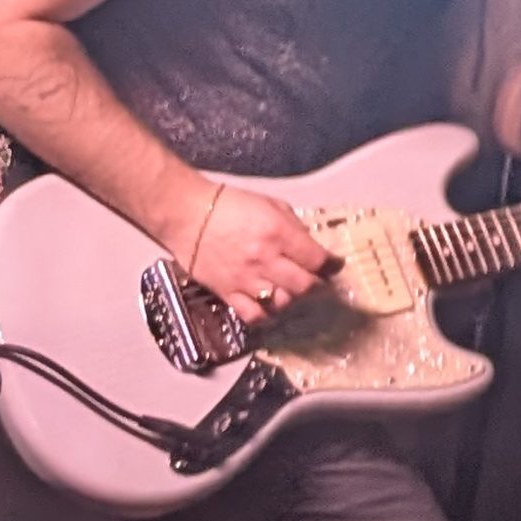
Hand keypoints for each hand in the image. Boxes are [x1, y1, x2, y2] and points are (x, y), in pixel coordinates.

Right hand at [177, 188, 333, 324]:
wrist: (186, 214)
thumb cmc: (231, 205)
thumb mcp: (272, 205)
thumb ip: (294, 227)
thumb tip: (312, 248)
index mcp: (278, 234)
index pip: (317, 259)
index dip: (331, 265)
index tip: (334, 266)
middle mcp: (264, 259)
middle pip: (305, 286)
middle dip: (316, 284)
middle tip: (315, 280)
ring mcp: (245, 278)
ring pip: (282, 302)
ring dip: (292, 298)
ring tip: (290, 290)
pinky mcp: (226, 292)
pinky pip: (252, 315)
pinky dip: (265, 314)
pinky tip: (268, 305)